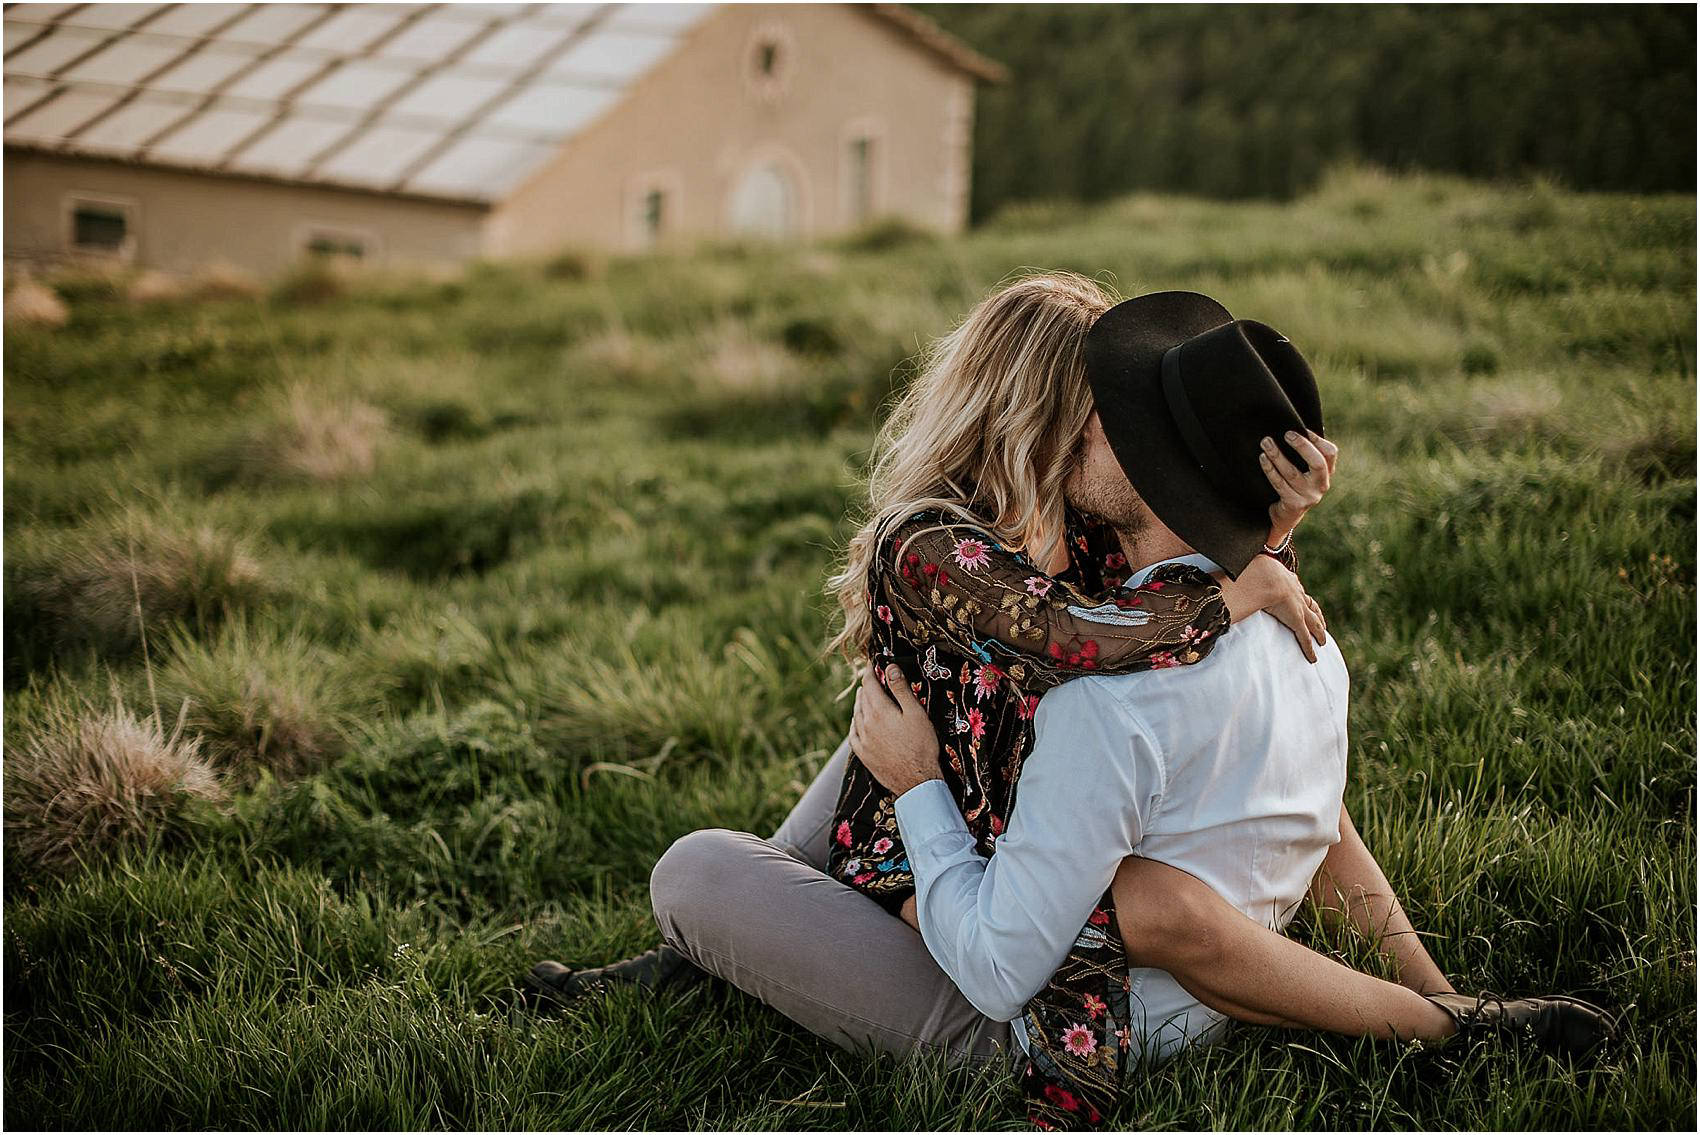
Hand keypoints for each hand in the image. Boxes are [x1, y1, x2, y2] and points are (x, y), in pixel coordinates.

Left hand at [850, 665, 942, 796]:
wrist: (916, 781)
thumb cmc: (921, 746)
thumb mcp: (916, 713)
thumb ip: (901, 689)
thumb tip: (889, 668)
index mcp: (879, 711)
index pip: (870, 684)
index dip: (870, 671)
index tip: (872, 663)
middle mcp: (866, 724)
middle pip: (862, 698)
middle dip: (866, 685)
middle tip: (870, 677)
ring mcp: (863, 740)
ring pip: (856, 715)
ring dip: (859, 702)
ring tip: (863, 695)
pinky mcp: (864, 755)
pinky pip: (853, 734)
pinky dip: (854, 723)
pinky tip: (856, 722)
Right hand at [1218, 555, 1325, 662]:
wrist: (1262, 577)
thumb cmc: (1251, 569)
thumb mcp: (1246, 566)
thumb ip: (1238, 571)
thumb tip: (1222, 569)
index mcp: (1284, 578)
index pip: (1295, 587)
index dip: (1298, 593)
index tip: (1299, 597)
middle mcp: (1295, 591)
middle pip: (1310, 604)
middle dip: (1316, 613)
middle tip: (1320, 621)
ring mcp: (1297, 606)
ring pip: (1313, 620)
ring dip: (1319, 630)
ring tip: (1322, 640)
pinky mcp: (1296, 620)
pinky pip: (1304, 637)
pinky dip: (1309, 648)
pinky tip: (1313, 658)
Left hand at [1261, 429, 1337, 541]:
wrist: (1285, 516)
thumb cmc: (1293, 485)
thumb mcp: (1304, 470)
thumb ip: (1305, 453)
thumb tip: (1300, 427)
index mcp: (1327, 473)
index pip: (1330, 453)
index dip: (1317, 439)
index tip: (1300, 428)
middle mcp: (1321, 485)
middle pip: (1317, 462)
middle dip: (1301, 446)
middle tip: (1286, 434)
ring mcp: (1309, 497)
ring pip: (1292, 473)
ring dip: (1278, 455)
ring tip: (1266, 442)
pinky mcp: (1294, 504)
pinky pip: (1279, 484)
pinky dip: (1270, 469)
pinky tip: (1262, 458)